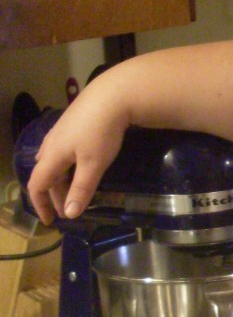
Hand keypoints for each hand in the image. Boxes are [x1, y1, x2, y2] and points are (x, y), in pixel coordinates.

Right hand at [26, 81, 128, 223]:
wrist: (112, 96)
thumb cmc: (101, 132)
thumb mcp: (93, 165)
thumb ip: (81, 189)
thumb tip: (70, 213)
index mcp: (52, 156)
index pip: (37, 185)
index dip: (41, 205)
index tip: (51, 221)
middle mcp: (50, 144)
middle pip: (46, 176)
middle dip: (54, 196)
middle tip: (68, 211)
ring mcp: (60, 133)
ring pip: (54, 164)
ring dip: (61, 182)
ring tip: (73, 194)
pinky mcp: (71, 126)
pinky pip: (62, 153)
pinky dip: (67, 168)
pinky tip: (76, 169)